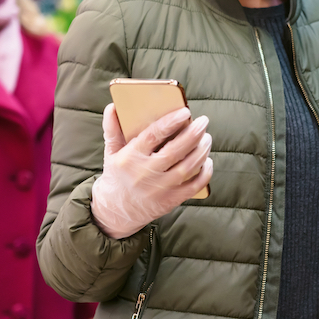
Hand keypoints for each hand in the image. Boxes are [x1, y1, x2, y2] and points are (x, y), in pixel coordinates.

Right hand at [91, 104, 213, 238]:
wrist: (116, 211)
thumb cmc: (117, 176)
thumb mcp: (111, 152)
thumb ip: (112, 129)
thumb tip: (112, 107)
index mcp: (130, 157)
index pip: (153, 135)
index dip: (171, 122)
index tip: (185, 112)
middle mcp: (145, 173)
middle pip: (175, 150)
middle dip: (193, 134)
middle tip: (203, 121)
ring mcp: (159, 189)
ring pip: (187, 167)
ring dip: (201, 150)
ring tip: (207, 138)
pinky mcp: (170, 201)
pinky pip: (193, 186)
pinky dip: (204, 173)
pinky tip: (207, 161)